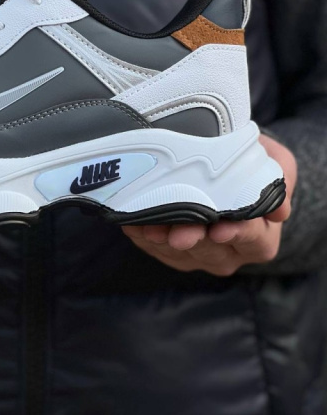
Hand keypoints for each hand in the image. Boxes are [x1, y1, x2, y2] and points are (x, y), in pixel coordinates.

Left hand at [122, 134, 296, 275]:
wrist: (217, 162)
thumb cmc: (246, 161)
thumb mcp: (273, 159)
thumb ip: (280, 178)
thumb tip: (280, 210)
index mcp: (260, 236)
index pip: (253, 240)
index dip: (238, 234)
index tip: (221, 227)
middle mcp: (229, 252)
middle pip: (210, 250)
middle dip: (193, 239)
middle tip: (179, 232)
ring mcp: (197, 255)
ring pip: (179, 254)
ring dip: (162, 240)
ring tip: (150, 225)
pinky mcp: (168, 253)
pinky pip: (153, 249)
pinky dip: (142, 235)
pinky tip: (133, 221)